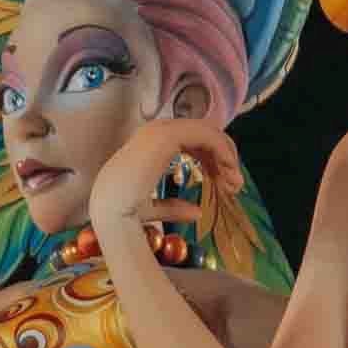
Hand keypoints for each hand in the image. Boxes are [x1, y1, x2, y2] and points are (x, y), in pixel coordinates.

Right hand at [95, 119, 234, 248]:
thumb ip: (174, 208)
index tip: (226, 186)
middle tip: (236, 185)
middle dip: (223, 156)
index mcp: (149, 145)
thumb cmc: (125, 216)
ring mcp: (160, 130)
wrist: (111, 216)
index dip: (212, 159)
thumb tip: (197, 212)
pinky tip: (229, 172)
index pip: (190, 140)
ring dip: (227, 155)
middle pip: (202, 133)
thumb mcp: (154, 211)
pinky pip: (206, 135)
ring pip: (207, 131)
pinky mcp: (167, 136)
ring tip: (235, 183)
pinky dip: (223, 152)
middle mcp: (154, 131)